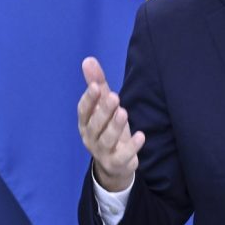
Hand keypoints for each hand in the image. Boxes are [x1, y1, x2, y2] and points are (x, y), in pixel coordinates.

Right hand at [77, 56, 144, 191]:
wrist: (113, 164)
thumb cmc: (107, 128)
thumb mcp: (103, 106)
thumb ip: (97, 84)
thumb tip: (88, 60)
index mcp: (85, 123)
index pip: (83, 111)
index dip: (89, 99)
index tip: (96, 86)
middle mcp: (90, 137)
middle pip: (96, 124)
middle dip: (104, 110)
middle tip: (114, 97)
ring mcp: (103, 152)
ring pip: (107, 139)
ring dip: (115, 126)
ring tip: (124, 112)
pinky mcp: (117, 162)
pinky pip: (123, 156)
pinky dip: (132, 147)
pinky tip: (141, 135)